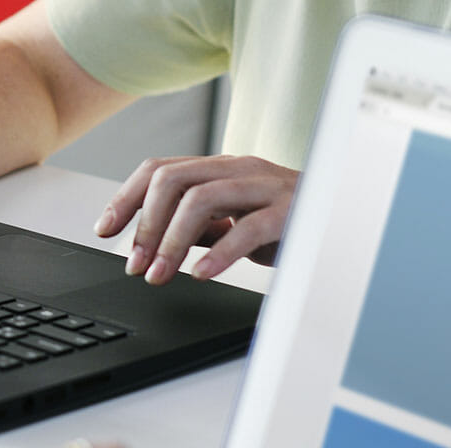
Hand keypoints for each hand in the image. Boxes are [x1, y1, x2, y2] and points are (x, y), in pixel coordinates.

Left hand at [94, 155, 300, 284]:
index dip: (125, 198)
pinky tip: (202, 274)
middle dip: (145, 224)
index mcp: (221, 169)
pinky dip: (219, 253)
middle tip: (135, 265)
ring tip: (159, 275)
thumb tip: (154, 243)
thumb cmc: (289, 223)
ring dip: (171, 241)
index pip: (160, 170)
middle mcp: (239, 169)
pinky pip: (248, 228)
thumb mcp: (235, 223)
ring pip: (201, 198)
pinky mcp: (289, 212)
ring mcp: (265, 187)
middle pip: (172, 179)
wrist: (346, 221)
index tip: (104, 230)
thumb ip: (199, 227)